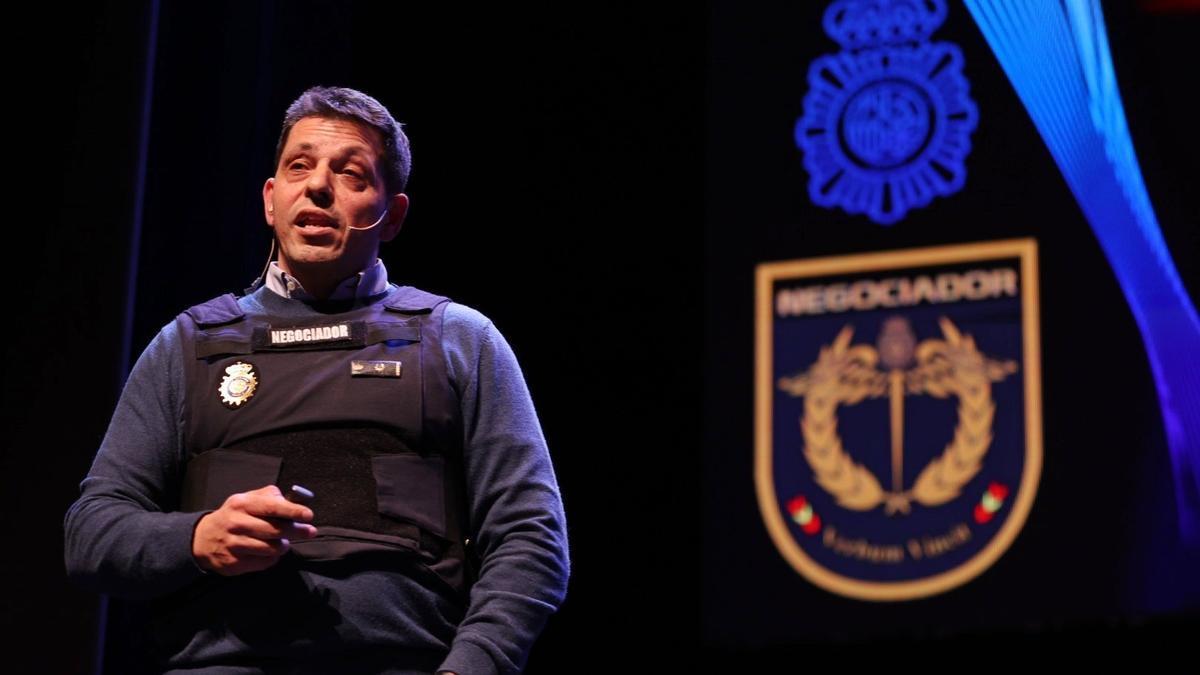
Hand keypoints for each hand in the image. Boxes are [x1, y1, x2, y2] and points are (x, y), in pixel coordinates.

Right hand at [192, 484, 317, 575]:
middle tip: (309, 531)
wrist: (203, 539)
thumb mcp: (246, 499)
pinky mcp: (235, 563)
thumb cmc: (234, 516)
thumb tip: (293, 500)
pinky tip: (269, 552)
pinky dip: (273, 557)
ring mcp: (235, 545)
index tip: (308, 515)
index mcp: (242, 504)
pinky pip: (265, 562)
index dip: (293, 511)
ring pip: (272, 548)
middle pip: (276, 530)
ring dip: (283, 545)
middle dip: (297, 531)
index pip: (272, 507)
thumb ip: (268, 496)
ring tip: (283, 541)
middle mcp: (237, 524)